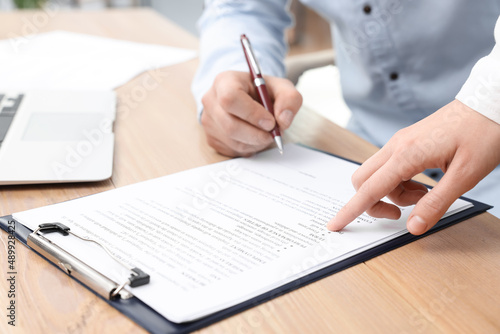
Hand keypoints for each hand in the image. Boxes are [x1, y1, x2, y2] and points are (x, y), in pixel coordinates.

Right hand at [201, 71, 301, 156]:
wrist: (247, 98)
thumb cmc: (262, 91)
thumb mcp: (281, 86)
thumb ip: (289, 99)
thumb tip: (284, 120)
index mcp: (224, 81)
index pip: (231, 99)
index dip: (252, 114)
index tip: (270, 122)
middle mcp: (211, 101)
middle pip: (230, 125)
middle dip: (257, 135)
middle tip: (273, 134)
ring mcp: (208, 121)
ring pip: (233, 141)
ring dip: (256, 143)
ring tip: (266, 134)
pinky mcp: (212, 138)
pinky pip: (232, 150)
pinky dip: (249, 148)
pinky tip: (255, 137)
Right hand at [328, 99, 499, 234]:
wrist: (489, 103)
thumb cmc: (482, 134)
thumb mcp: (465, 175)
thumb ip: (436, 203)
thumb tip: (413, 226)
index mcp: (407, 154)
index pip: (370, 189)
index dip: (351, 210)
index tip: (335, 224)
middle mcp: (396, 146)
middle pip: (363, 180)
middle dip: (374, 202)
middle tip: (401, 213)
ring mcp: (399, 142)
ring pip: (377, 175)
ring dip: (392, 193)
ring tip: (424, 195)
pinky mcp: (406, 141)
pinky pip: (389, 167)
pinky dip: (399, 182)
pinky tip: (423, 183)